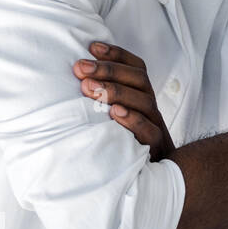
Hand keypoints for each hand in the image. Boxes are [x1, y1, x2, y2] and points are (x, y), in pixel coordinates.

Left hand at [73, 41, 175, 160]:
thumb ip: (100, 101)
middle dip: (109, 70)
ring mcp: (155, 127)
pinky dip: (133, 120)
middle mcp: (150, 109)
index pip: (137, 68)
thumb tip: (72, 79)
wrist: (149, 181)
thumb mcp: (111, 119)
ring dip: (116, 91)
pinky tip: (114, 113)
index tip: (92, 47)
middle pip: (140, 80)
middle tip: (80, 67)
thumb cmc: (121, 146)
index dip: (117, 54)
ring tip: (90, 88)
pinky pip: (150, 131)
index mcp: (141, 98)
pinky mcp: (155, 149)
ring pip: (145, 101)